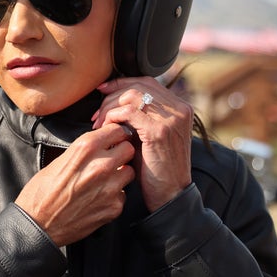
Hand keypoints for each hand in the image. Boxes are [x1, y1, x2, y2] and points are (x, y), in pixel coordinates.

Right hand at [14, 123, 135, 246]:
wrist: (38, 225)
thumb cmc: (41, 193)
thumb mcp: (58, 161)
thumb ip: (81, 151)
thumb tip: (97, 145)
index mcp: (85, 149)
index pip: (117, 130)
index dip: (115, 134)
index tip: (113, 139)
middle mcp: (101, 165)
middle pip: (129, 149)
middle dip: (121, 152)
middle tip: (111, 159)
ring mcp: (110, 187)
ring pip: (129, 172)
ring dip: (120, 174)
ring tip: (104, 180)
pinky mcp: (114, 207)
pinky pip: (123, 194)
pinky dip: (114, 195)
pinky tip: (98, 198)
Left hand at [92, 78, 192, 211]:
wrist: (170, 194)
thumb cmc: (156, 168)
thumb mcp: (151, 135)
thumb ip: (140, 116)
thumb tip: (114, 100)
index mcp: (179, 107)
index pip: (146, 82)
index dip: (121, 83)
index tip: (102, 91)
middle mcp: (179, 108)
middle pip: (138, 85)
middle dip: (112, 96)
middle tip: (97, 114)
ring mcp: (171, 118)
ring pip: (132, 95)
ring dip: (110, 107)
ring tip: (100, 123)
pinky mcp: (159, 131)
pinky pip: (129, 112)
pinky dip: (113, 117)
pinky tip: (108, 129)